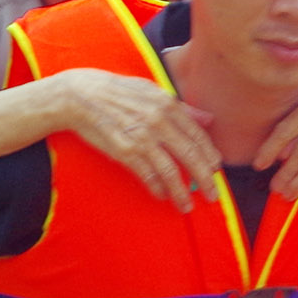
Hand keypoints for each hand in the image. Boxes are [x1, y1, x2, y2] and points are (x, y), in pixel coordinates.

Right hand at [55, 69, 218, 212]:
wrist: (82, 95)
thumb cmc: (117, 92)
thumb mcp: (152, 91)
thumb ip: (182, 108)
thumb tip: (209, 119)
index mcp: (168, 105)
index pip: (198, 135)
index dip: (210, 156)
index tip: (215, 170)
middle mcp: (159, 122)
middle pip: (190, 156)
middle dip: (205, 179)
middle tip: (213, 196)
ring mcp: (142, 138)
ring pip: (170, 171)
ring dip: (181, 192)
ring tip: (186, 206)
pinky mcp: (125, 151)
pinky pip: (147, 175)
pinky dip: (157, 188)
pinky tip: (162, 195)